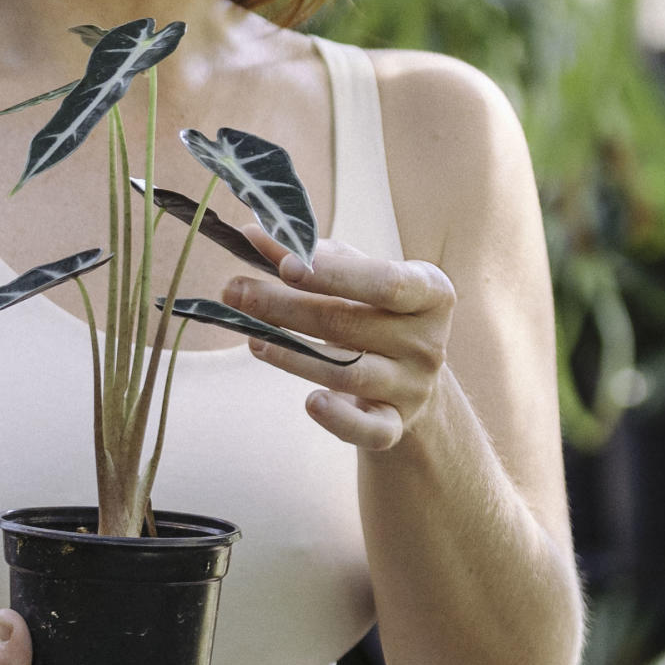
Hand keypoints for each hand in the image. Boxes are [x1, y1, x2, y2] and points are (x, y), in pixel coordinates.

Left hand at [217, 237, 457, 453]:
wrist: (413, 380)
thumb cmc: (379, 315)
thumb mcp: (359, 280)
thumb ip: (314, 256)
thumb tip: (253, 234)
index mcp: (430, 293)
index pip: (383, 281)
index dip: (334, 274)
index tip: (284, 265)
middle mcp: (428, 341)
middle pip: (348, 324)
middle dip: (285, 307)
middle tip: (234, 291)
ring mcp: (414, 387)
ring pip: (346, 373)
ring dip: (291, 355)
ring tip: (250, 337)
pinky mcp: (396, 425)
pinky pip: (370, 430)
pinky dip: (340, 420)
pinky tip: (311, 403)